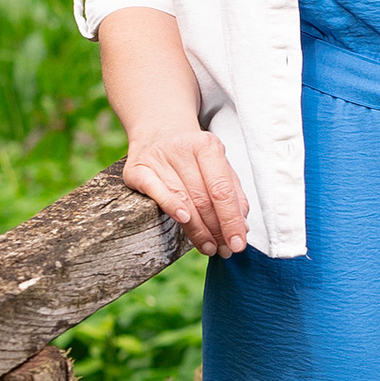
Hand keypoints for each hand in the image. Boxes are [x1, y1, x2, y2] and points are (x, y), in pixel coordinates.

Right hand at [122, 128, 248, 257]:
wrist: (157, 131)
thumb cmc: (193, 155)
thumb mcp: (217, 166)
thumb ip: (232, 192)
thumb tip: (242, 225)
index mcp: (208, 147)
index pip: (223, 190)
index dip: (232, 219)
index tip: (239, 242)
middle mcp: (183, 150)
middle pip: (203, 198)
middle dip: (216, 229)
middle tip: (225, 249)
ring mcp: (159, 158)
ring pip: (183, 199)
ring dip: (197, 229)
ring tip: (209, 247)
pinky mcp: (137, 169)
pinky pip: (155, 191)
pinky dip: (171, 206)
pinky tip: (184, 222)